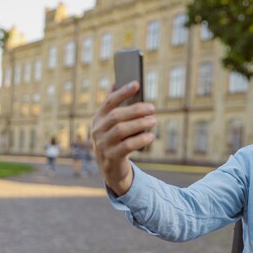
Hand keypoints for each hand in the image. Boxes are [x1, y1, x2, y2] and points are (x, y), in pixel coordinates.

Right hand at [91, 81, 155, 195]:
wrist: (111, 169)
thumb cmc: (115, 141)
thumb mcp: (111, 124)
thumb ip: (114, 106)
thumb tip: (116, 82)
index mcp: (98, 119)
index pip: (109, 102)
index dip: (123, 92)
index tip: (137, 84)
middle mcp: (97, 130)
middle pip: (116, 115)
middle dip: (136, 110)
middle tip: (152, 108)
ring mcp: (103, 144)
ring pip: (121, 130)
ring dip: (140, 123)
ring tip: (154, 121)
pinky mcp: (112, 157)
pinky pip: (127, 146)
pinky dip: (141, 139)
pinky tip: (151, 136)